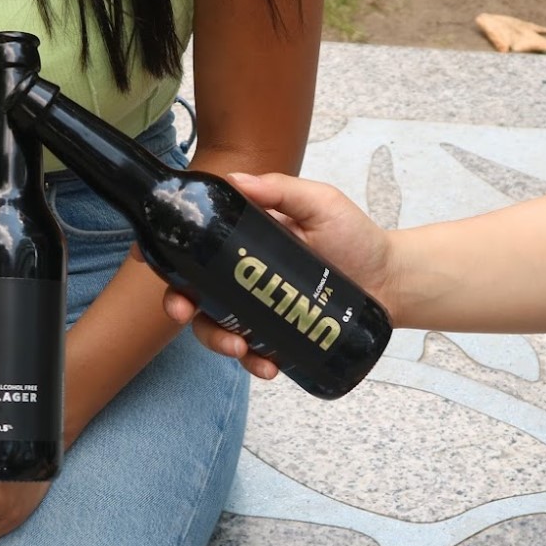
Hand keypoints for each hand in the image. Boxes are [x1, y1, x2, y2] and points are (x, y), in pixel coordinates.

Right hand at [159, 172, 393, 379]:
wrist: (391, 281)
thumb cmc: (356, 237)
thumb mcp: (320, 203)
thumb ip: (281, 190)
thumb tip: (235, 179)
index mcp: (243, 241)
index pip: (194, 247)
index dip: (166, 256)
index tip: (153, 264)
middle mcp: (242, 276)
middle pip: (193, 293)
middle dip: (180, 306)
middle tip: (186, 313)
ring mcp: (258, 309)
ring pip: (216, 328)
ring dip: (217, 341)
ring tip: (242, 349)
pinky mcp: (277, 336)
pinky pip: (252, 353)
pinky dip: (253, 363)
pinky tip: (268, 366)